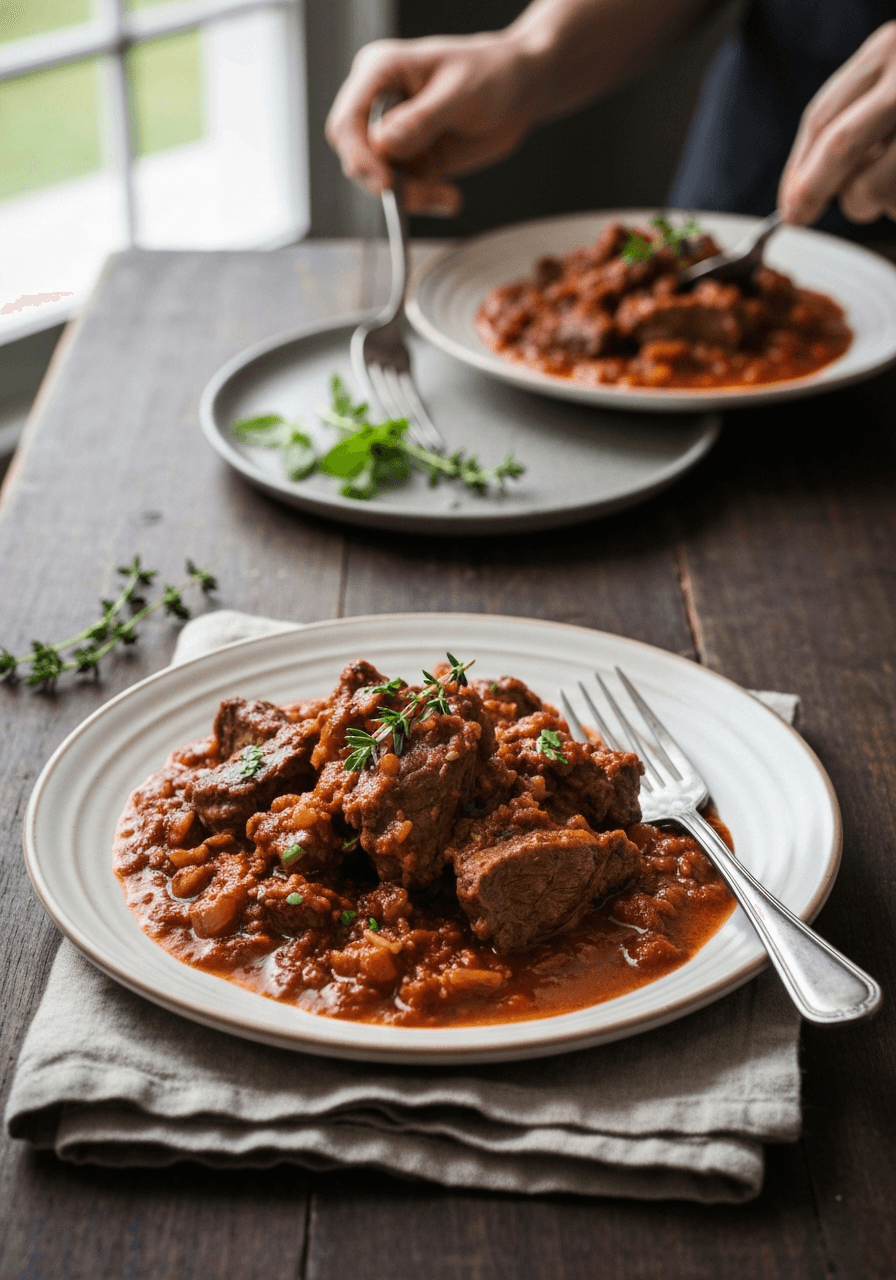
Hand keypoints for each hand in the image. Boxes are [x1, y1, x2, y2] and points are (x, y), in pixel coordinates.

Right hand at [325, 32, 536, 215]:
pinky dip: (425, 201)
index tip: (387, 183)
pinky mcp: (410, 160)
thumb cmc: (491, 73)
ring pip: (379, 179)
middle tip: (428, 196)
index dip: (359, 156)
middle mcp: (378, 104)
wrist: (518, 90)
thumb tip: (383, 143)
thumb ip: (421, 118)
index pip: (348, 120)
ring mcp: (392, 135)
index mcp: (380, 72)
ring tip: (449, 197)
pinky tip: (450, 198)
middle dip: (387, 183)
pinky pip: (404, 191)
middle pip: (356, 156)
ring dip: (412, 197)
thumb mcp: (461, 92)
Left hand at [779, 21, 895, 224]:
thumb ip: (856, 123)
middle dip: (814, 188)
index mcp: (888, 51)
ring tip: (890, 192)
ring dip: (871, 204)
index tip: (787, 203)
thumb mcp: (891, 88)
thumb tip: (801, 192)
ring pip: (875, 184)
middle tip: (798, 218)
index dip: (797, 168)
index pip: (823, 116)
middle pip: (841, 143)